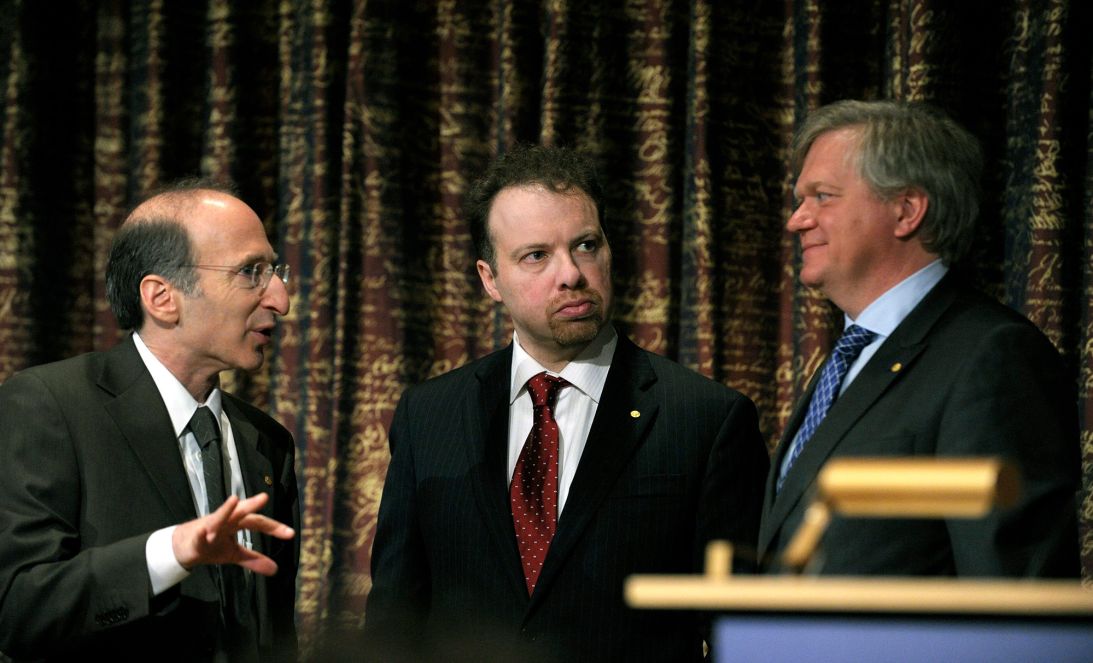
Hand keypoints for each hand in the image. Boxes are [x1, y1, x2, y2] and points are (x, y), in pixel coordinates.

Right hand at [171, 493, 294, 574]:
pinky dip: (204, 531)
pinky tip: (208, 530)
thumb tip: (275, 570)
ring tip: (234, 501)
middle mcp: (226, 520)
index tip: (290, 534)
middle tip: (264, 497)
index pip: (258, 522)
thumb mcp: (234, 554)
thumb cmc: (211, 545)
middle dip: (251, 505)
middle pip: (241, 512)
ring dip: (226, 510)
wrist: (183, 547)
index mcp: (237, 523)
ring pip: (219, 517)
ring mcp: (210, 526)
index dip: (274, 527)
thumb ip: (254, 559)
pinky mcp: (196, 535)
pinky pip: (200, 533)